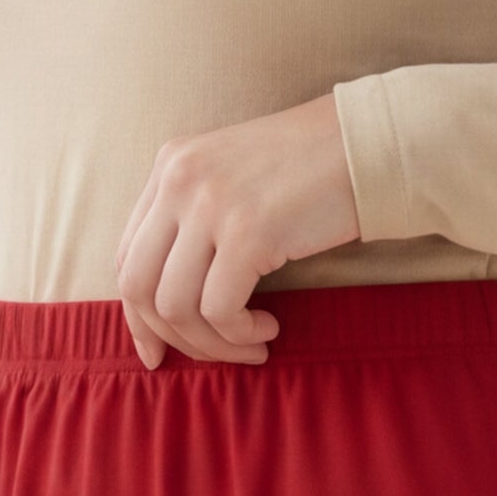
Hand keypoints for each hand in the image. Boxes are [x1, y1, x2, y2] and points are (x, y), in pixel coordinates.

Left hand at [112, 91, 361, 364]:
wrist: (369, 142)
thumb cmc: (312, 171)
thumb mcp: (234, 179)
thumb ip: (195, 220)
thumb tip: (169, 303)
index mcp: (171, 166)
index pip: (127, 255)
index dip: (138, 316)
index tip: (158, 353)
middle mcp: (179, 180)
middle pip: (139, 286)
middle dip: (171, 337)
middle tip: (214, 353)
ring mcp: (210, 204)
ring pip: (175, 306)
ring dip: (212, 343)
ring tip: (252, 344)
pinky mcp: (247, 231)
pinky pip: (219, 310)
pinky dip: (240, 333)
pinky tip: (269, 328)